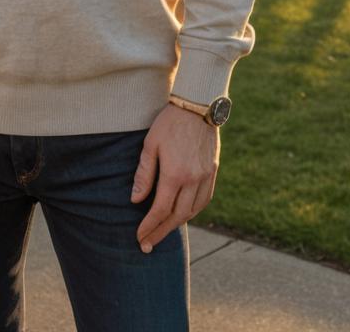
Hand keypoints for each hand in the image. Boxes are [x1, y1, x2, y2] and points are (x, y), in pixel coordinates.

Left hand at [131, 104, 219, 252]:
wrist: (197, 106)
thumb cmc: (168, 123)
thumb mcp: (150, 145)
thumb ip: (144, 174)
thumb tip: (136, 200)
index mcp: (175, 174)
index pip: (160, 209)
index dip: (149, 225)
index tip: (139, 237)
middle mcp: (193, 179)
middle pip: (177, 216)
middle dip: (161, 232)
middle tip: (148, 244)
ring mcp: (206, 176)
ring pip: (193, 211)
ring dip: (177, 224)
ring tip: (163, 230)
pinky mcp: (213, 171)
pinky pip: (205, 200)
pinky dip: (194, 211)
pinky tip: (184, 214)